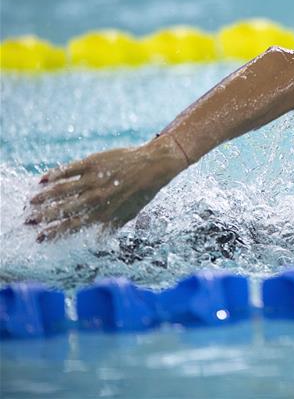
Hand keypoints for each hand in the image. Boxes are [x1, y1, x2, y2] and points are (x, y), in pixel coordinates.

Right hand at [27, 135, 187, 241]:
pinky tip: (42, 179)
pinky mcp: (93, 163)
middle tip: (28, 220)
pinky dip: (54, 175)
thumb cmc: (142, 192)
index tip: (39, 236)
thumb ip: (110, 227)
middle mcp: (97, 198)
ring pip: (62, 190)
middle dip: (43, 216)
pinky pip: (69, 169)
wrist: (154, 165)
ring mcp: (94, 179)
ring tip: (31, 201)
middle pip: (63, 209)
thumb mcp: (129, 214)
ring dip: (44, 196)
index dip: (54, 232)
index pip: (73, 226)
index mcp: (104, 213)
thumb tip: (97, 242)